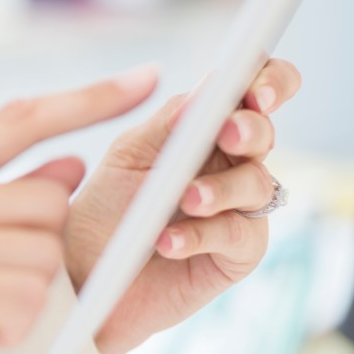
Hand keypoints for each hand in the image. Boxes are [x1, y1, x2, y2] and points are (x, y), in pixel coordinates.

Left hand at [65, 58, 302, 353]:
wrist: (84, 273)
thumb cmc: (105, 208)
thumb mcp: (127, 158)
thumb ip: (168, 126)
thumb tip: (208, 89)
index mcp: (204, 130)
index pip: (252, 90)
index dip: (269, 80)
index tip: (256, 87)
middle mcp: (229, 165)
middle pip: (264, 133)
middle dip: (251, 128)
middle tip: (229, 133)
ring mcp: (237, 209)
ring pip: (258, 184)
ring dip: (222, 187)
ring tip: (187, 199)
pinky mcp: (235, 255)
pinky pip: (237, 235)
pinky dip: (201, 234)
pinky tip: (167, 241)